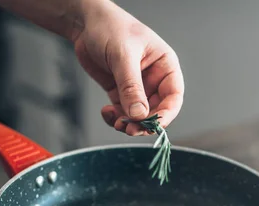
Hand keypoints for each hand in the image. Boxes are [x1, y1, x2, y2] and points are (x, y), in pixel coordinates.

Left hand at [73, 1, 183, 135]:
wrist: (85, 23)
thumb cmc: (110, 28)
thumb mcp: (123, 56)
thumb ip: (131, 87)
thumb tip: (139, 114)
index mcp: (165, 66)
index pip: (173, 97)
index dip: (166, 114)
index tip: (153, 125)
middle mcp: (154, 79)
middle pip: (156, 110)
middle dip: (143, 123)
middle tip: (129, 129)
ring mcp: (137, 87)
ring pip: (139, 115)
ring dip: (128, 123)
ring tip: (116, 121)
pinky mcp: (120, 91)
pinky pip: (123, 112)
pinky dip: (116, 117)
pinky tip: (107, 112)